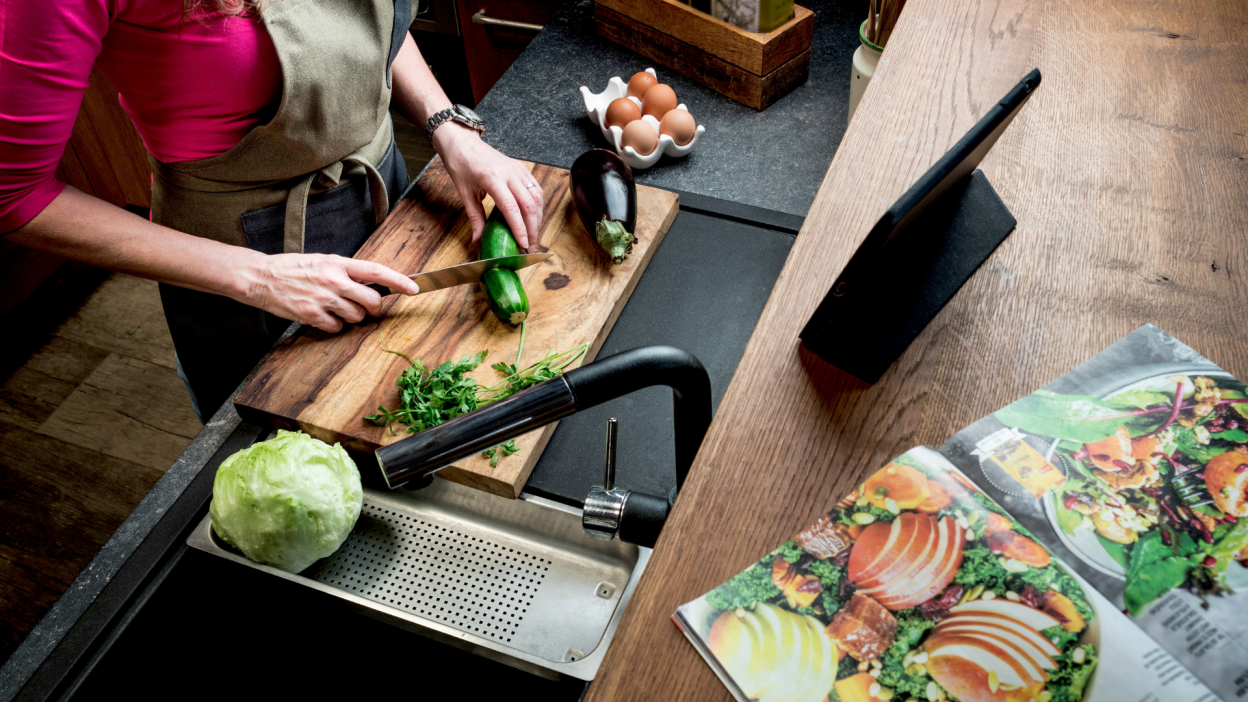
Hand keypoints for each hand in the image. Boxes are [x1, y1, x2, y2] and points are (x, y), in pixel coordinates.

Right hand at [243, 253, 419, 332]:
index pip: (377, 271)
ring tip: (333, 307)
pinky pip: (337, 328)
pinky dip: (333, 326)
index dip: (399, 281)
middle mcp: (333, 280)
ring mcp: (323, 298)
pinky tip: (321, 315)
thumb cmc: (293, 269)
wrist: (261, 277)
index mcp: (338, 263)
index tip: (414, 288)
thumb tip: (373, 285)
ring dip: (350, 317)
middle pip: (372, 300)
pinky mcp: (311, 315)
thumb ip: (348, 272)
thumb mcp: (323, 261)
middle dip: (372, 307)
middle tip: (361, 305)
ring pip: (356, 317)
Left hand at [434, 123, 543, 250]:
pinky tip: (534, 217)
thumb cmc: (461, 164)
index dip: (520, 228)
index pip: (511, 208)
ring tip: (533, 234)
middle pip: (529, 205)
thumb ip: (475, 218)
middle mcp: (509, 173)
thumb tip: (478, 239)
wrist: (462, 142)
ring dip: (538, 218)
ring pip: (536, 197)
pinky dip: (538, 205)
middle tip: (530, 246)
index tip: (523, 244)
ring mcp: (517, 169)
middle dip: (533, 228)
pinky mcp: (521, 167)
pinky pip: (535, 188)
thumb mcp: (465, 193)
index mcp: (492, 178)